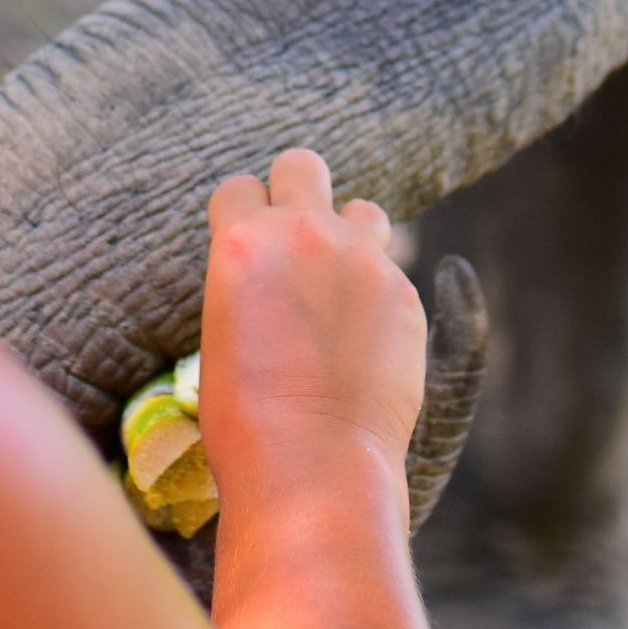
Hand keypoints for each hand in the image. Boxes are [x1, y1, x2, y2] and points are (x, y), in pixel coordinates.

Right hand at [197, 148, 425, 509]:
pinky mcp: (404, 294)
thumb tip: (274, 276)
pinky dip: (378, 296)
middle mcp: (304, 234)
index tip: (250, 244)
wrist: (312, 463)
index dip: (243, 216)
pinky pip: (391, 273)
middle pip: (303, 165)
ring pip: (363, 210)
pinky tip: (366, 342)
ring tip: (342, 288)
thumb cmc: (246, 418)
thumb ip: (252, 281)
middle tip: (297, 241)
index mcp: (243, 242)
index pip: (240, 188)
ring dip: (350, 236)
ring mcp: (362, 260)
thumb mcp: (223, 331)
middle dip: (297, 193)